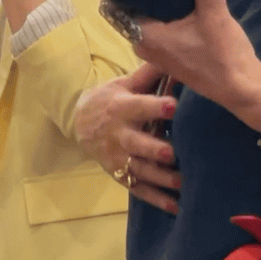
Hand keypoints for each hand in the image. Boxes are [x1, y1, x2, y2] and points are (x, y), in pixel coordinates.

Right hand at [74, 63, 180, 213]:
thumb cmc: (111, 99)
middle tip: (171, 153)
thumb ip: (150, 73)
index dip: (155, 106)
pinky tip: (175, 206)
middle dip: (153, 149)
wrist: (79, 122)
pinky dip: (156, 199)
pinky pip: (139, 188)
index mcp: (121, 108)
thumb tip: (174, 53)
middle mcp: (118, 135)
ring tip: (181, 183)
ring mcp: (118, 157)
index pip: (139, 107)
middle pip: (136, 144)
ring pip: (140, 169)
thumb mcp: (124, 83)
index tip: (173, 105)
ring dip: (160, 177)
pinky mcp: (120, 174)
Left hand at [124, 0, 260, 120]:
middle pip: (138, 9)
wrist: (243, 89)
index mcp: (143, 35)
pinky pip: (163, 27)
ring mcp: (157, 51)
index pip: (123, 3)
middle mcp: (143, 44)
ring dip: (162, 1)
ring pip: (152, 18)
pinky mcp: (172, 54)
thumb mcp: (215, 15)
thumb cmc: (223, 55)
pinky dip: (171, 13)